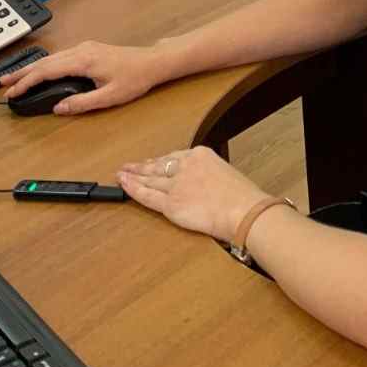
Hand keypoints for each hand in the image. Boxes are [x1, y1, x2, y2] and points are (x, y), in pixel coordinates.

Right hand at [0, 40, 166, 114]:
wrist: (153, 62)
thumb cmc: (135, 78)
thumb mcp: (109, 97)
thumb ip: (82, 103)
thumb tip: (58, 108)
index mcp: (83, 61)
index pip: (46, 71)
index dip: (26, 82)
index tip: (12, 93)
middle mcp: (81, 50)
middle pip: (43, 62)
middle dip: (21, 73)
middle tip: (2, 84)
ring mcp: (84, 48)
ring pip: (50, 57)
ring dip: (31, 68)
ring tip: (15, 78)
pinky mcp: (88, 49)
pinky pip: (60, 56)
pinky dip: (45, 64)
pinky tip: (40, 71)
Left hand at [117, 146, 266, 243]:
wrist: (245, 210)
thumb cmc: (243, 197)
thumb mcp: (226, 174)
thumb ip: (207, 176)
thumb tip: (200, 186)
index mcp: (201, 155)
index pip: (173, 158)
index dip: (159, 162)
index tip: (151, 163)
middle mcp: (185, 166)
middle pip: (158, 167)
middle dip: (142, 167)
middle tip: (129, 167)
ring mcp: (176, 185)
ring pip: (149, 180)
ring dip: (133, 176)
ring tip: (121, 174)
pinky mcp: (171, 204)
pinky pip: (147, 196)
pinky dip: (133, 190)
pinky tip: (124, 185)